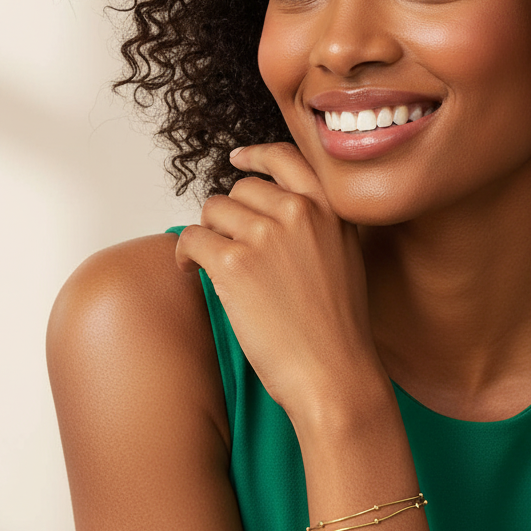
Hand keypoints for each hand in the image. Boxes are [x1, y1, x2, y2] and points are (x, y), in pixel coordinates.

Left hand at [175, 143, 386, 426]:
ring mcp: (266, 235)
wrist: (335, 372)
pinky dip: (185, 255)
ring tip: (214, 267)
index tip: (238, 159)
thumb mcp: (345, 261)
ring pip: (212, 212)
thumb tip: (271, 215)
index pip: (286, 159)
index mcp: (331, 210)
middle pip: (239, 190)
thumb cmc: (339, 331)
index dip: (256, 157)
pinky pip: (192, 238)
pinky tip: (193, 273)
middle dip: (230, 217)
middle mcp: (299, 212)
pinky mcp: (234, 263)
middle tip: (231, 250)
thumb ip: (318, 228)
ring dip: (208, 237)